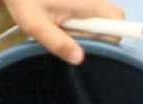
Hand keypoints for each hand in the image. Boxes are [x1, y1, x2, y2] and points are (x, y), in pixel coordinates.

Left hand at [2, 0, 123, 63]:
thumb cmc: (24, 2)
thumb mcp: (36, 27)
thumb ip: (58, 43)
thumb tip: (79, 59)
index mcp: (87, 2)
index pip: (118, 18)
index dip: (112, 34)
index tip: (91, 45)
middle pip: (107, 22)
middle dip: (91, 36)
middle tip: (67, 38)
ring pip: (95, 20)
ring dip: (81, 32)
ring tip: (57, 29)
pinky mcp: (77, 1)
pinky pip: (85, 16)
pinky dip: (74, 25)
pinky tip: (57, 24)